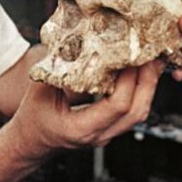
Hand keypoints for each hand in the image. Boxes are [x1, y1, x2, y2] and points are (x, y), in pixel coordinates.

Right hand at [9, 60, 165, 160]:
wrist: (31, 141)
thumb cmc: (33, 117)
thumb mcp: (40, 90)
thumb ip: (58, 69)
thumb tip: (73, 40)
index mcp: (81, 128)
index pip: (117, 106)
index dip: (128, 80)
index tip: (129, 57)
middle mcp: (99, 135)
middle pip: (136, 111)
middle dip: (147, 81)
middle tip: (150, 55)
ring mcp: (107, 134)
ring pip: (138, 113)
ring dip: (147, 86)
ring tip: (149, 61)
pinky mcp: (110, 128)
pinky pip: (132, 111)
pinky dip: (139, 91)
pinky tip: (139, 72)